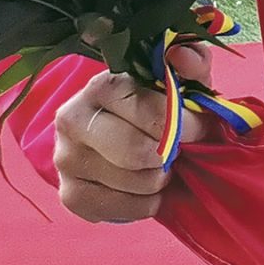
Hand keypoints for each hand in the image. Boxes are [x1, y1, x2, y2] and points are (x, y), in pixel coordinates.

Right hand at [53, 51, 209, 223]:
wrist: (130, 136)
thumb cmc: (162, 105)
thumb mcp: (183, 79)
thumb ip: (192, 61)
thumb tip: (181, 55)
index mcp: (102, 86)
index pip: (155, 113)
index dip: (187, 126)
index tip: (199, 129)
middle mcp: (71, 119)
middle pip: (136, 152)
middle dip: (167, 157)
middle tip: (174, 153)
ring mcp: (64, 158)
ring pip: (131, 182)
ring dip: (158, 181)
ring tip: (159, 168)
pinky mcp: (69, 193)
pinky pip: (117, 209)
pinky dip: (142, 204)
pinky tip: (145, 189)